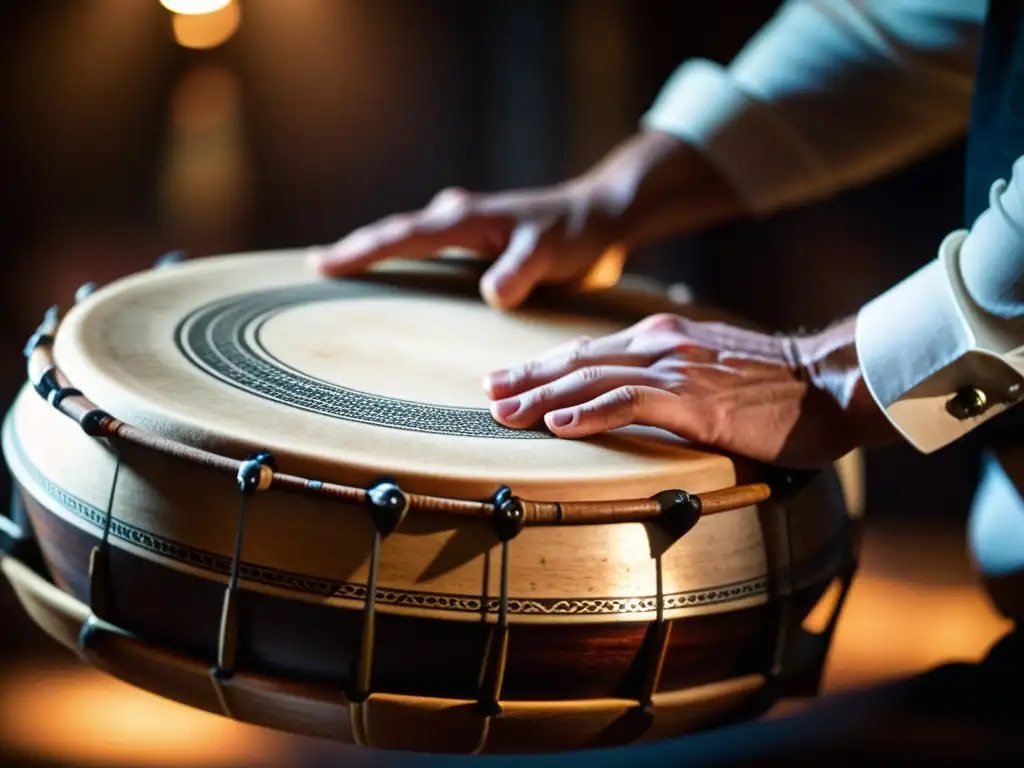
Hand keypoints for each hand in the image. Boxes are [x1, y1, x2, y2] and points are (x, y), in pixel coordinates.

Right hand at [307, 132, 741, 308]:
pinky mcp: (478, 244)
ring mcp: (466, 229)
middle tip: (315, 266)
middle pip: (395, 233)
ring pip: (409, 239)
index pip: (403, 236)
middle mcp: (458, 218)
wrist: (601, 218)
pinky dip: (406, 260)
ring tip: (339, 269)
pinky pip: (431, 251)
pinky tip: (397, 279)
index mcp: (466, 219)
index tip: (323, 264)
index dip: (363, 250)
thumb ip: (521, 271)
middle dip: (356, 249)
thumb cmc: (576, 234)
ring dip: (377, 252)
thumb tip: (491, 294)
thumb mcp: (551, 252)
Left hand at [483, 314, 896, 467]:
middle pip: (578, 360)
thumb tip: (639, 402)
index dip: (543, 366)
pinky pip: (630, 403)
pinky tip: (559, 424)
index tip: (506, 379)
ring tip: (504, 413)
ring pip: (593, 378)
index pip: (588, 351)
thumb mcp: (712, 372)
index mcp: (662, 338)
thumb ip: (670, 380)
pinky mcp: (694, 398)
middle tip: (487, 394)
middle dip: (528, 378)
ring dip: (543, 396)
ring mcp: (676, 368)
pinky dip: (590, 412)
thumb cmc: (777, 388)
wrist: (831, 381)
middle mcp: (660, 344)